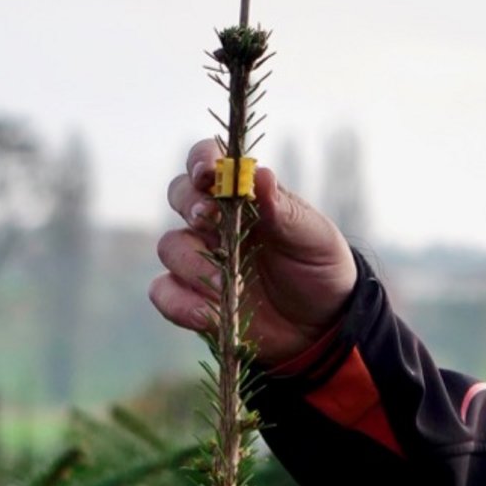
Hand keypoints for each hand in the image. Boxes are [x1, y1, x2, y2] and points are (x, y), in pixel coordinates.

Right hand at [149, 140, 356, 364]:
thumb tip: (260, 174)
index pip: (209, 162)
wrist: (321, 325)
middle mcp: (215, 223)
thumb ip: (286, 211)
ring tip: (226, 284)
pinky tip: (210, 313)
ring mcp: (199, 260)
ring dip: (192, 262)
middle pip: (179, 195)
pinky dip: (180, 303)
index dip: (201, 160)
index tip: (208, 174)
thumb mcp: (314, 238)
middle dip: (190, 204)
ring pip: (169, 246)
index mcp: (243, 197)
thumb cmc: (319, 268)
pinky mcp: (192, 299)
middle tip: (211, 220)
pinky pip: (163, 292)